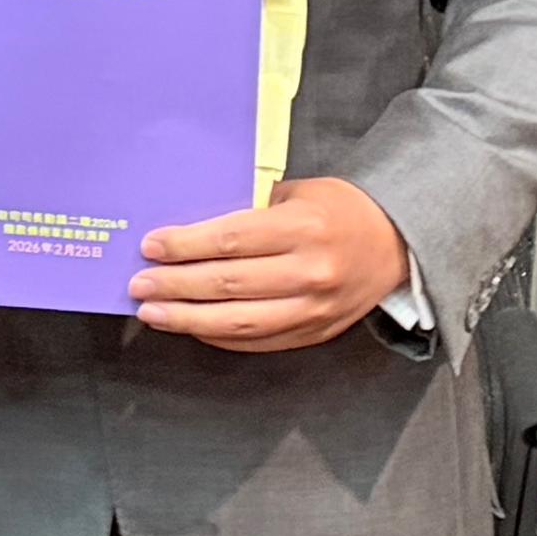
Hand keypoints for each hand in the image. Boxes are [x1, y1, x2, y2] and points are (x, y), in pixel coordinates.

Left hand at [134, 176, 409, 350]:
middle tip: (140, 284)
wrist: (396, 243)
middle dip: (176, 286)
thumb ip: (249, 210)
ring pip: (240, 322)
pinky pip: (259, 341)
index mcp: (303, 228)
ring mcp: (315, 309)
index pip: (231, 240)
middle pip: (229, 285)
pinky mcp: (316, 333)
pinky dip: (220, 336)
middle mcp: (310, 272)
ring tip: (154, 313)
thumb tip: (188, 228)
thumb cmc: (339, 210)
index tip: (151, 247)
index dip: (185, 246)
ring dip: (189, 319)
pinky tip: (193, 327)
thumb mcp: (297, 194)